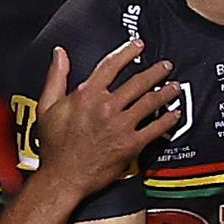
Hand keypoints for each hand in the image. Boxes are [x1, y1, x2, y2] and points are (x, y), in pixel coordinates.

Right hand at [35, 40, 180, 195]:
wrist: (63, 178)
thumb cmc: (54, 145)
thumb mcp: (47, 107)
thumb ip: (56, 77)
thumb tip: (60, 53)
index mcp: (86, 95)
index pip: (111, 65)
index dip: (127, 52)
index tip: (139, 45)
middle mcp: (106, 107)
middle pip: (137, 82)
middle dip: (155, 72)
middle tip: (166, 66)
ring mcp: (120, 126)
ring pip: (150, 102)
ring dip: (166, 92)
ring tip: (175, 86)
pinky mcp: (131, 145)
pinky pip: (155, 128)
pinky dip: (168, 120)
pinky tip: (175, 114)